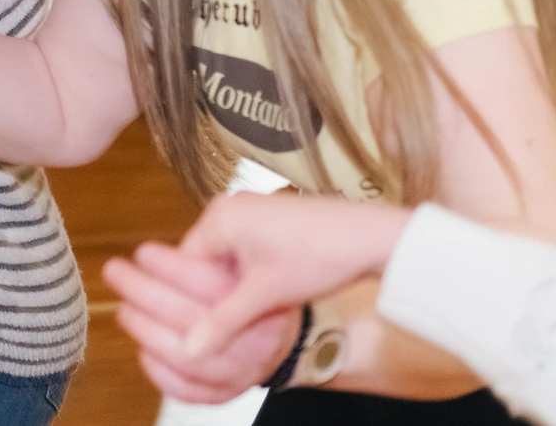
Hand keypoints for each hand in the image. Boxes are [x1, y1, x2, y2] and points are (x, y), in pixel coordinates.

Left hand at [106, 241, 301, 403]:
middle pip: (190, 319)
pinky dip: (158, 371)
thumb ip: (205, 257)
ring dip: (145, 331)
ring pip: (185, 358)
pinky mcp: (228, 393)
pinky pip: (188, 390)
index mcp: (262, 299)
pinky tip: (142, 348)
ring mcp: (243, 372)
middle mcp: (256, 341)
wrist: (280, 333)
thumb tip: (158, 255)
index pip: (209, 283)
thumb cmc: (249, 289)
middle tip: (116, 273)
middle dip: (143, 293)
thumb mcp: (238, 260)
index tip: (141, 253)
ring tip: (124, 309)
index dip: (170, 267)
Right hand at [178, 193, 407, 361]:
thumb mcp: (264, 296)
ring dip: (236, 284)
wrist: (373, 238)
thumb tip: (189, 351)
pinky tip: (271, 292)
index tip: (201, 324)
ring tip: (254, 309)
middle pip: (204, 259)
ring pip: (227, 256)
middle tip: (230, 322)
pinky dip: (253, 272)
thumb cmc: (318, 258)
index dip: (190, 297)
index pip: (182, 262)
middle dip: (214, 292)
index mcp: (219, 216)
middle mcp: (230, 205)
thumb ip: (222, 322)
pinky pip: (247, 247)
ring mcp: (253, 208)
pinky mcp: (272, 216)